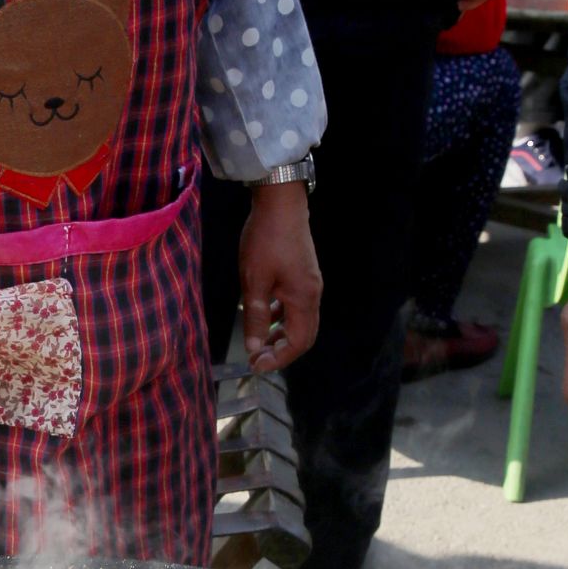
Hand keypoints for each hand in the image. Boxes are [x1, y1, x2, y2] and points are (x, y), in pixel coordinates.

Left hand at [237, 181, 321, 373]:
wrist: (280, 203)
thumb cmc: (265, 240)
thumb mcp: (254, 281)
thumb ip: (256, 317)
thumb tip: (254, 348)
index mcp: (304, 299)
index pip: (299, 342)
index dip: (279, 358)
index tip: (257, 365)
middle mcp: (313, 294)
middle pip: (304, 335)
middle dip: (281, 350)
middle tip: (257, 358)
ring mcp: (310, 283)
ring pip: (300, 320)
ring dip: (281, 334)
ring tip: (258, 341)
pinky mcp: (303, 274)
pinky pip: (296, 305)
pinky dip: (281, 316)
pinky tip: (264, 314)